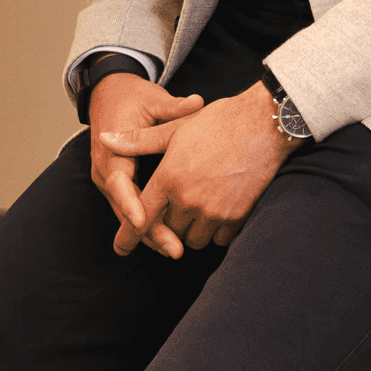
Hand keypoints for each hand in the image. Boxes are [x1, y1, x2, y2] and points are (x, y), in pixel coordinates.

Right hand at [89, 73, 204, 255]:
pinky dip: (148, 226)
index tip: (144, 221)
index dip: (131, 203)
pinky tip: (169, 241)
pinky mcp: (118, 186)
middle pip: (125, 207)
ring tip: (175, 251)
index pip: (119, 182)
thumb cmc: (133, 98)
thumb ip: (174, 107)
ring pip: (127, 214)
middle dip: (148, 230)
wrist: (110, 95)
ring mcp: (110, 180)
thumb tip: (197, 103)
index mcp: (111, 148)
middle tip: (174, 249)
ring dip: (150, 234)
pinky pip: (132, 209)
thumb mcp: (153, 100)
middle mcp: (106, 169)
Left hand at [101, 82, 297, 257]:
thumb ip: (138, 141)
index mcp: (169, 177)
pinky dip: (215, 232)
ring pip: (192, 239)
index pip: (141, 217)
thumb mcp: (175, 128)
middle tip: (175, 209)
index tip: (121, 249)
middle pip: (168, 229)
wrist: (265, 125)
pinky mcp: (237, 216)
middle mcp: (189, 199)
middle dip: (168, 224)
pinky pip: (218, 239)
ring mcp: (214, 211)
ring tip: (196, 210)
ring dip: (191, 231)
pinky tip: (217, 212)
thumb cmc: (220, 122)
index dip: (129, 235)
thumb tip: (105, 140)